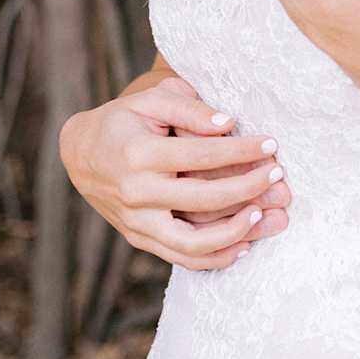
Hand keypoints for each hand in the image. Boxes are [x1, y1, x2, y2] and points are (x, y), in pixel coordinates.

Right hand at [59, 75, 293, 270]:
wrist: (81, 154)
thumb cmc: (124, 120)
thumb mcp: (152, 100)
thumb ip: (190, 109)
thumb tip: (228, 124)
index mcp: (139, 155)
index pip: (202, 155)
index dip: (242, 151)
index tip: (271, 144)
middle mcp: (137, 194)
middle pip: (204, 200)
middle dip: (249, 189)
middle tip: (277, 176)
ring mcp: (137, 222)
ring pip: (193, 243)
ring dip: (237, 232)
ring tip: (267, 214)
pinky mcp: (140, 239)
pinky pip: (181, 258)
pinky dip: (216, 257)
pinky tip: (246, 244)